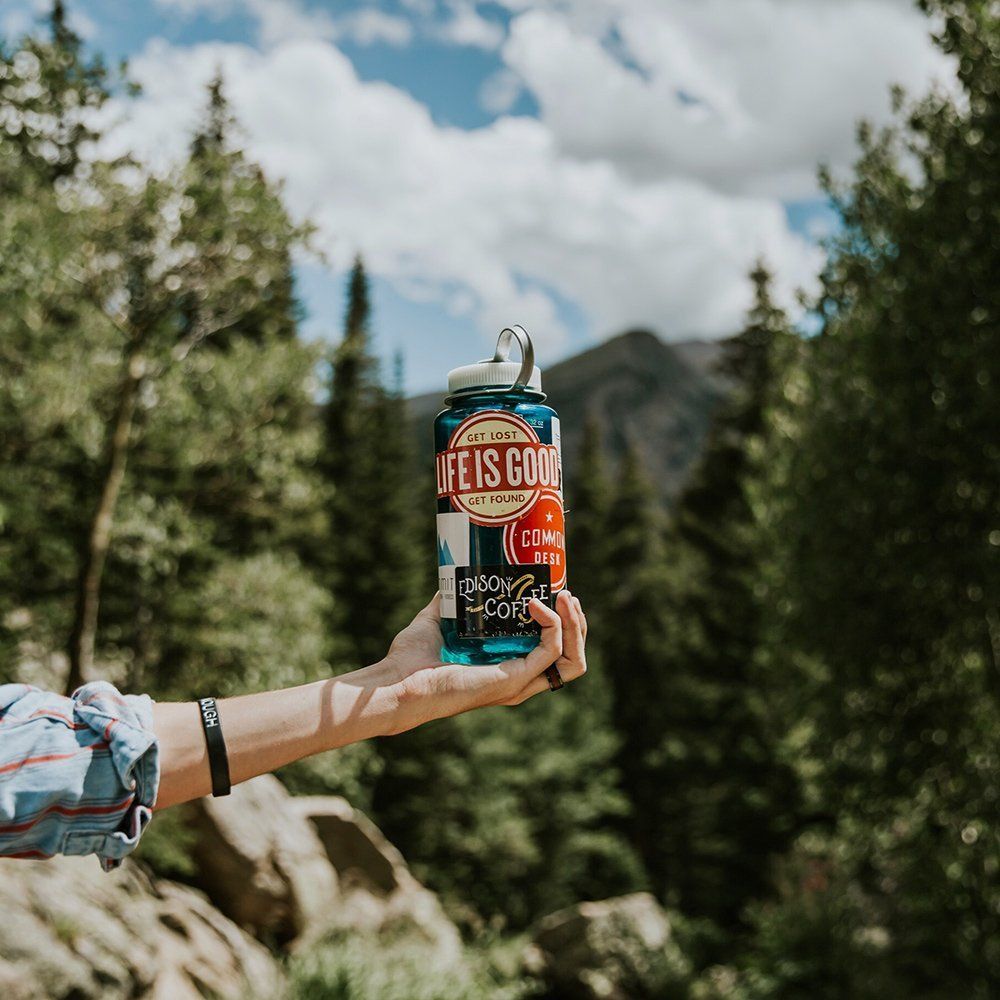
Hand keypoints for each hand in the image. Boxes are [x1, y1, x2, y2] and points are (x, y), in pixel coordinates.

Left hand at [378, 590, 587, 733]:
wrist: (397, 681)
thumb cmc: (410, 659)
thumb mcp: (436, 620)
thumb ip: (451, 601)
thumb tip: (457, 575)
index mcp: (507, 668)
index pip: (553, 652)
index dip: (562, 624)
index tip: (555, 592)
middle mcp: (518, 679)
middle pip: (571, 658)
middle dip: (577, 624)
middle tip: (566, 594)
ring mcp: (518, 682)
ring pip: (571, 659)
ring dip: (575, 626)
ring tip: (565, 597)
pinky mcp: (513, 679)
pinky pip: (550, 652)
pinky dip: (553, 625)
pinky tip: (536, 604)